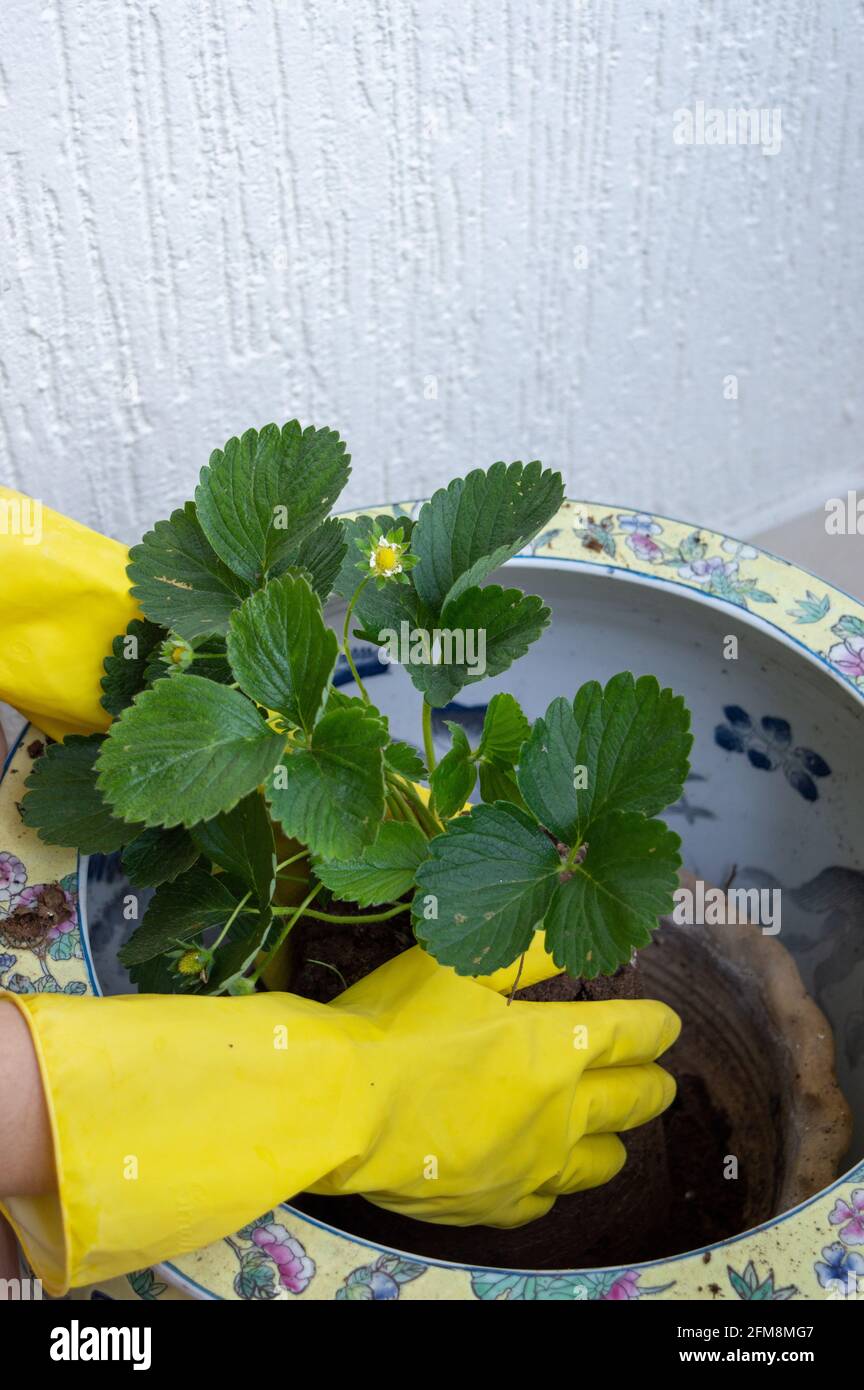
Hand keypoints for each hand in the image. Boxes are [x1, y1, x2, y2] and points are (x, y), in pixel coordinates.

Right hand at [1, 944, 677, 1291]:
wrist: (335, 1107)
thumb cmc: (395, 1023)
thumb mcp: (459, 964)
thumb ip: (525, 947)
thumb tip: (572, 921)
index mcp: (558, 1046)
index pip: (636, 1033)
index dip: (657, 1024)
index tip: (665, 1022)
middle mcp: (561, 1112)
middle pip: (635, 1100)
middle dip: (652, 1082)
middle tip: (657, 1075)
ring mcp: (531, 1166)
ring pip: (602, 1161)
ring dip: (615, 1137)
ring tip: (613, 1127)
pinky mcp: (496, 1204)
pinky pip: (547, 1200)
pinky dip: (556, 1181)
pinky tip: (546, 1170)